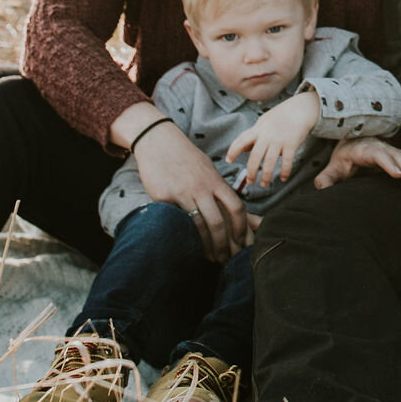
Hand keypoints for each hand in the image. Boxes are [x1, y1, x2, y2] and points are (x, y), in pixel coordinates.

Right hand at [122, 110, 250, 260]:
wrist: (158, 142)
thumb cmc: (185, 158)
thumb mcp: (207, 168)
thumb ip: (218, 186)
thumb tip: (233, 204)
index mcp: (215, 180)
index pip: (236, 206)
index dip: (241, 227)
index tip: (241, 241)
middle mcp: (201, 187)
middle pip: (218, 222)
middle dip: (224, 245)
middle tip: (225, 259)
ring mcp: (182, 193)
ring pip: (198, 226)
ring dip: (206, 246)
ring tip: (209, 258)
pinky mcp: (164, 198)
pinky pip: (176, 221)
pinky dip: (184, 236)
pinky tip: (187, 246)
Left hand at [227, 91, 320, 191]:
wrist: (300, 109)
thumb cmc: (280, 116)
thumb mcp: (263, 122)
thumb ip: (254, 135)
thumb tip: (244, 148)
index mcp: (258, 129)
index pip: (241, 140)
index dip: (233, 150)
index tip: (229, 161)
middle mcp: (267, 136)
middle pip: (255, 156)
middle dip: (251, 171)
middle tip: (250, 182)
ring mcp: (279, 140)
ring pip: (269, 162)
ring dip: (266, 176)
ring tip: (264, 184)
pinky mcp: (291, 144)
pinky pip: (287, 161)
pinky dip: (285, 171)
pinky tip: (283, 178)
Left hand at [313, 137, 400, 191]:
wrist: (355, 142)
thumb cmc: (345, 156)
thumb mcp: (334, 166)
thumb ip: (327, 177)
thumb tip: (321, 188)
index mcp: (367, 150)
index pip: (379, 155)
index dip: (389, 164)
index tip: (398, 175)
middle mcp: (384, 149)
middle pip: (399, 158)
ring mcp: (395, 153)